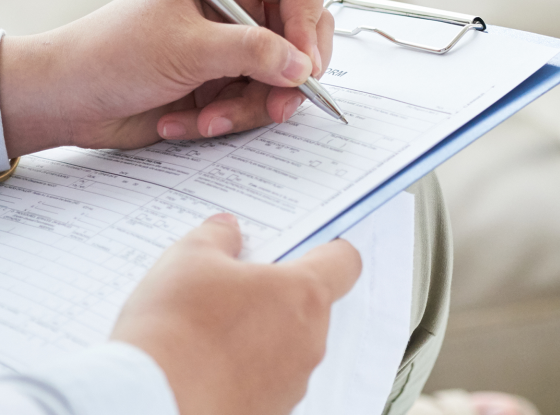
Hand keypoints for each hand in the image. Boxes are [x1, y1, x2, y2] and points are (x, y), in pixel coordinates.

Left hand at [0, 0, 333, 153]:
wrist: (65, 101)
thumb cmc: (107, 55)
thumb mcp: (185, 49)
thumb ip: (251, 53)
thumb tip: (303, 66)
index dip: (309, 16)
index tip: (300, 58)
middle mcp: (238, 12)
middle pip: (304, 32)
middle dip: (291, 74)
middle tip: (280, 101)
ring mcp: (235, 51)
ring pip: (285, 77)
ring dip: (252, 107)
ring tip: (211, 118)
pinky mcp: (227, 87)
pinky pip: (258, 105)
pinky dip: (232, 120)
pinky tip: (191, 123)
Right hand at [111, 213, 361, 414]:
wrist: (148, 404)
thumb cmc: (174, 329)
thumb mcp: (188, 259)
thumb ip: (217, 237)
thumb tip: (227, 230)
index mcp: (303, 295)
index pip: (344, 262)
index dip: (326, 249)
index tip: (303, 247)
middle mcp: (308, 342)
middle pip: (309, 308)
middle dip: (276, 297)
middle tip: (231, 291)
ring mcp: (289, 385)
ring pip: (285, 350)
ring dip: (257, 339)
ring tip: (206, 335)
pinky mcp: (264, 414)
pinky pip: (262, 386)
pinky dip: (239, 376)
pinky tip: (200, 370)